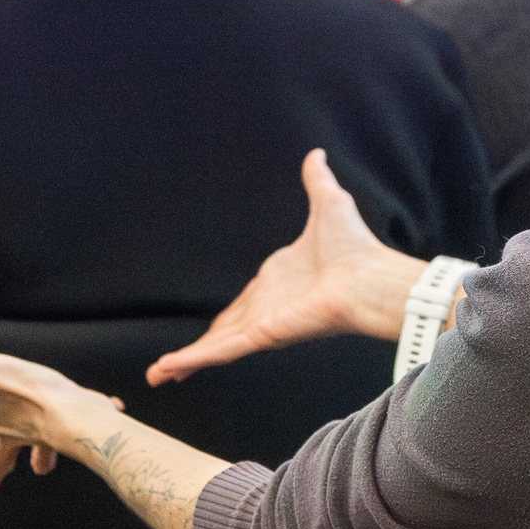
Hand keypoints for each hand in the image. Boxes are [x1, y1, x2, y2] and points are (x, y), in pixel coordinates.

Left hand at [0, 321, 124, 496]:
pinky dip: (92, 412)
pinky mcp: (73, 418)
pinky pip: (81, 415)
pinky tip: (107, 407)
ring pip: (38, 447)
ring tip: (40, 469)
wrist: (67, 409)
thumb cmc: (17, 389)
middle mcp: (12, 429)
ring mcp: (43, 429)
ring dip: (38, 457)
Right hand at [147, 148, 423, 384]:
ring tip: (159, 375)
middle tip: (171, 366)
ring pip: (215, 345)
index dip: (222, 320)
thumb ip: (316, 182)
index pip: (241, 306)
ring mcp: (263, 324)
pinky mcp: (263, 335)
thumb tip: (316, 154)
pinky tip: (168, 368)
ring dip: (186, 361)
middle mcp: (267, 307)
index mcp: (276, 283)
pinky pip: (221, 349)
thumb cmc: (355, 247)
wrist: (369, 276)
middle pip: (222, 331)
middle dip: (197, 349)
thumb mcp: (328, 204)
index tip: (209, 330)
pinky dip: (193, 358)